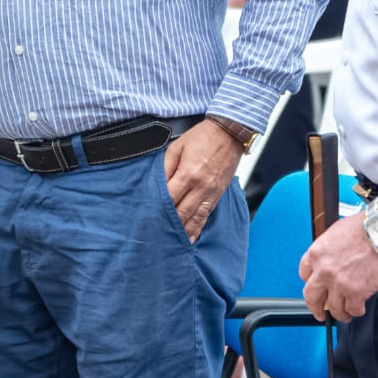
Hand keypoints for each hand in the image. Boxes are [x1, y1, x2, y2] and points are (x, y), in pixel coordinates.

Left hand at [163, 121, 241, 240]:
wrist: (230, 132)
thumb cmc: (202, 137)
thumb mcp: (177, 147)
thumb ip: (165, 168)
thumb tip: (157, 186)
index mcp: (188, 174)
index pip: (169, 199)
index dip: (157, 210)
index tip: (147, 219)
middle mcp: (201, 187)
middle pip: (182, 213)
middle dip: (169, 226)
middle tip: (155, 237)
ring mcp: (212, 193)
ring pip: (196, 218)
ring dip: (184, 232)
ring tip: (173, 245)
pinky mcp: (218, 194)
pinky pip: (207, 215)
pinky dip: (199, 227)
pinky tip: (192, 237)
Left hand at [299, 211, 377, 322]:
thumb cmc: (364, 227)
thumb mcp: (335, 232)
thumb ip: (328, 249)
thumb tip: (329, 259)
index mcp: (316, 254)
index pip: (304, 274)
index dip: (310, 281)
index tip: (316, 286)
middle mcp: (324, 271)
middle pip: (311, 297)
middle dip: (315, 307)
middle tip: (319, 312)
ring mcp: (339, 283)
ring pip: (333, 308)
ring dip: (339, 314)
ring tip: (344, 314)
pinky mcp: (357, 292)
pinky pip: (353, 310)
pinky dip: (356, 312)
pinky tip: (359, 309)